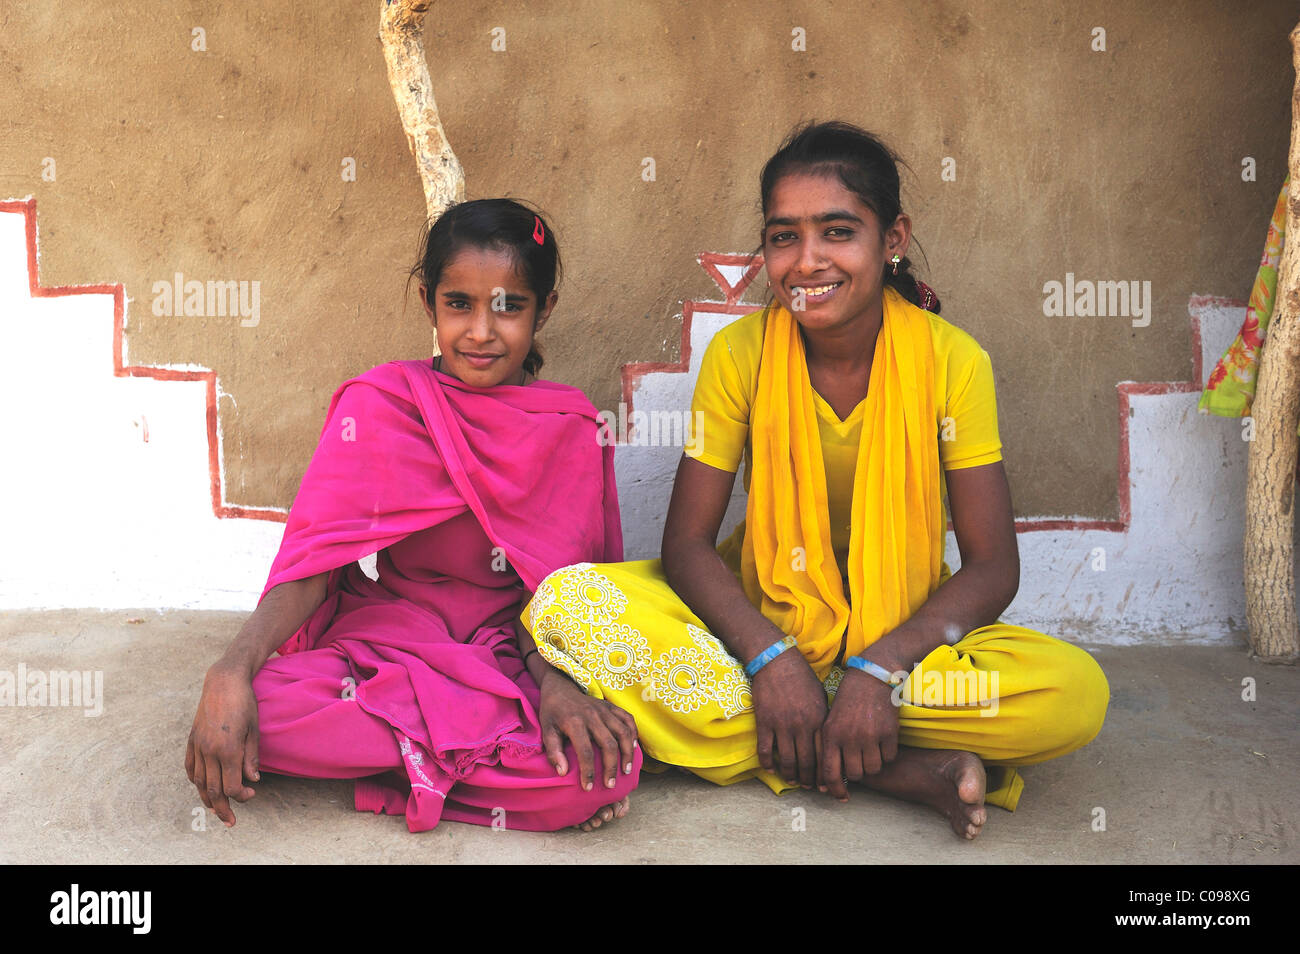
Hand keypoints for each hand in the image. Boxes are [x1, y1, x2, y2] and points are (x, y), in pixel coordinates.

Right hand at [184, 663, 260, 826]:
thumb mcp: (254, 730)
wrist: (224, 682)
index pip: (231, 786)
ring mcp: (198, 746)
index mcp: (227, 750)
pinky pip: (190, 766)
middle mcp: (209, 751)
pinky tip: (202, 787)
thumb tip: (253, 780)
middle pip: (213, 790)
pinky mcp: (192, 739)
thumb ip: (251, 757)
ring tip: (216, 809)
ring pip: (199, 782)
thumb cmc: (244, 703)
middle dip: (223, 808)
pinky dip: (195, 780)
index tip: (252, 794)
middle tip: (231, 821)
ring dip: (207, 798)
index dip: (241, 796)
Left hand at [538, 668, 637, 792]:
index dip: (588, 772)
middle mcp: (593, 716)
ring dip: (627, 753)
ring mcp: (604, 710)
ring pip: (623, 733)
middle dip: (611, 767)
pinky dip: (634, 734)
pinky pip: (628, 719)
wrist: (560, 688)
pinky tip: (633, 748)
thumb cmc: (553, 713)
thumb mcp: (547, 730)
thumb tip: (563, 772)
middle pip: (609, 745)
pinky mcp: (611, 706)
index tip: (588, 787)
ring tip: (626, 770)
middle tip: (611, 784)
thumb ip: (553, 751)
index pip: (585, 752)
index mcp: (575, 722)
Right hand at [750, 648, 827, 787]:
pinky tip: (770, 769)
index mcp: (819, 720)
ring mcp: (782, 725)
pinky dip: (768, 763)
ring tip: (792, 780)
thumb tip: (829, 741)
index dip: (826, 774)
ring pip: (787, 760)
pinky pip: (766, 750)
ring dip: (790, 775)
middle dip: (808, 779)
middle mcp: (802, 726)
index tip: (826, 785)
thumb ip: (824, 720)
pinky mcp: (765, 721)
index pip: (825, 756)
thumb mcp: (820, 697)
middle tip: (808, 787)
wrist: (777, 661)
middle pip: (807, 763)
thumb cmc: (802, 678)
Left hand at [818, 668, 899, 800]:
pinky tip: (882, 739)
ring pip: (873, 768)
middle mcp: (849, 738)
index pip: (830, 773)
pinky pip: (889, 757)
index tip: (841, 797)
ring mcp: (870, 736)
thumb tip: (829, 779)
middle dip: (857, 772)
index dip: (835, 789)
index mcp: (830, 734)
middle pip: (855, 775)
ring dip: (873, 763)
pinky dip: (887, 753)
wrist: (871, 676)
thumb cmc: (848, 699)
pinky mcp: (889, 733)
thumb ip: (830, 746)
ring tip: (870, 748)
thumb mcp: (831, 720)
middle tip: (859, 761)